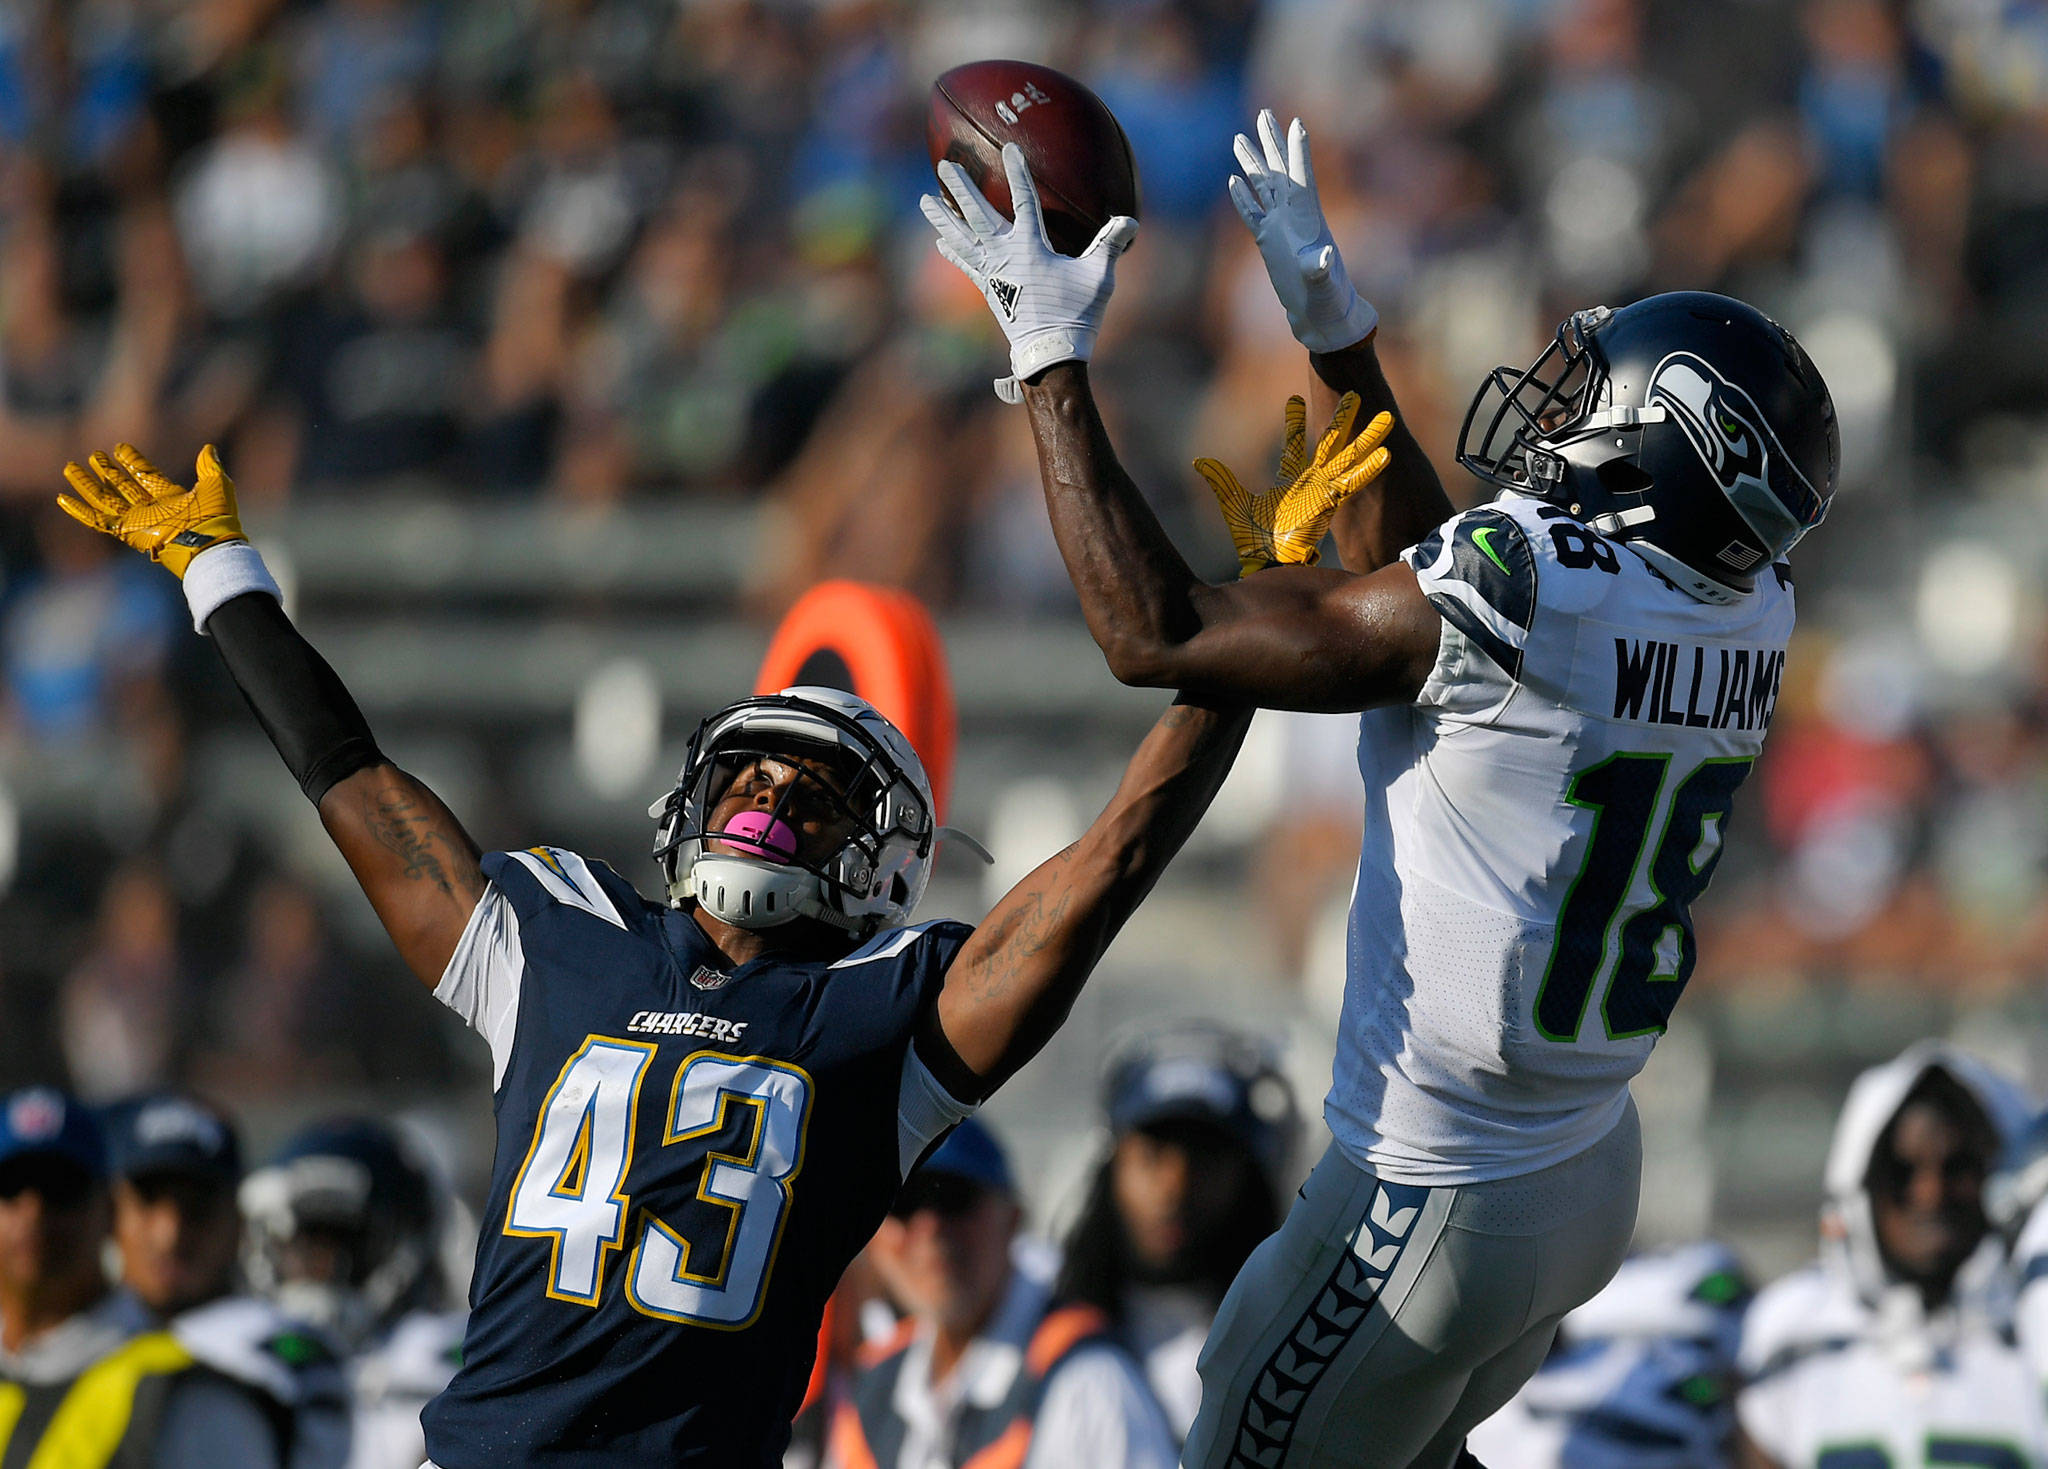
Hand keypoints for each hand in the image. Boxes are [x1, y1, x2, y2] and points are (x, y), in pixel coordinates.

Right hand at [57, 443, 246, 578]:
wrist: (208, 541)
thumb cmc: (216, 516)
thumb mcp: (216, 484)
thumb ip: (209, 466)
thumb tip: (209, 448)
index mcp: (171, 497)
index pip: (146, 474)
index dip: (133, 461)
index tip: (120, 447)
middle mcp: (151, 508)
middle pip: (123, 486)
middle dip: (108, 471)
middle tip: (94, 455)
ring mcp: (137, 520)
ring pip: (105, 499)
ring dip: (87, 484)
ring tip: (71, 467)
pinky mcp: (126, 531)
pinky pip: (97, 521)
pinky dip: (79, 510)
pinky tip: (63, 498)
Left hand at [922, 143, 1138, 401]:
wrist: (1050, 352)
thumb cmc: (1076, 314)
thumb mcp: (1099, 278)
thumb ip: (1110, 246)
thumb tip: (1130, 222)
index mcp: (1031, 248)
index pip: (1023, 201)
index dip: (1018, 173)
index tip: (1010, 149)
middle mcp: (1005, 256)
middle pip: (977, 215)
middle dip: (961, 188)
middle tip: (944, 164)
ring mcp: (992, 273)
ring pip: (962, 239)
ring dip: (943, 218)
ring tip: (925, 200)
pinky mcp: (988, 289)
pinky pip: (966, 264)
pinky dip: (953, 250)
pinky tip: (941, 239)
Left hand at [1194, 392, 1393, 575]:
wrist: (1267, 562)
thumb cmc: (1256, 541)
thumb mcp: (1236, 504)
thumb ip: (1223, 482)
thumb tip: (1199, 462)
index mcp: (1292, 481)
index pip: (1295, 445)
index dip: (1294, 422)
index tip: (1294, 400)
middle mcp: (1313, 483)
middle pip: (1330, 443)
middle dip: (1342, 420)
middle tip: (1355, 394)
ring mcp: (1325, 491)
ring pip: (1349, 458)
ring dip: (1367, 439)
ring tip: (1387, 418)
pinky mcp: (1331, 502)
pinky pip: (1353, 483)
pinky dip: (1368, 469)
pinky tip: (1386, 455)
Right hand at [1229, 110, 1377, 353]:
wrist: (1321, 315)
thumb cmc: (1328, 299)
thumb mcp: (1324, 283)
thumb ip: (1321, 270)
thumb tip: (1321, 258)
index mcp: (1308, 218)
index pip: (1301, 176)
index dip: (1298, 150)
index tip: (1297, 121)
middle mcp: (1294, 216)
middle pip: (1279, 170)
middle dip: (1272, 141)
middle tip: (1264, 112)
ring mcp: (1280, 227)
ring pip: (1263, 186)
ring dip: (1252, 162)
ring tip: (1239, 137)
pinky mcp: (1268, 242)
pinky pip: (1252, 213)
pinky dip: (1243, 197)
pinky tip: (1233, 181)